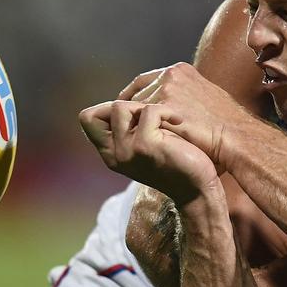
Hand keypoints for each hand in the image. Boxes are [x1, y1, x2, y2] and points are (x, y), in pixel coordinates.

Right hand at [78, 99, 218, 203]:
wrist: (199, 188)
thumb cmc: (179, 162)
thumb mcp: (148, 145)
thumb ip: (131, 129)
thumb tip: (126, 99)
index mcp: (111, 152)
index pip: (87, 118)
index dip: (108, 106)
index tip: (137, 110)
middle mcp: (113, 153)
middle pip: (95, 112)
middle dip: (123, 104)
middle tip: (153, 112)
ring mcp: (127, 150)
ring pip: (120, 106)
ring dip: (145, 105)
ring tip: (166, 117)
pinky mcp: (145, 146)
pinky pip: (148, 111)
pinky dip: (167, 110)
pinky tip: (179, 120)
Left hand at [126, 62, 251, 164]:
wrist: (236, 137)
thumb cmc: (223, 125)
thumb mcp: (204, 98)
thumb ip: (183, 96)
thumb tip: (167, 105)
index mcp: (181, 70)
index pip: (144, 80)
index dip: (132, 96)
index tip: (125, 109)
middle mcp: (172, 74)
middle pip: (138, 93)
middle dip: (131, 111)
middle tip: (124, 128)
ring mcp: (167, 89)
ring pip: (136, 107)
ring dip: (134, 123)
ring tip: (132, 139)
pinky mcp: (164, 106)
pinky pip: (140, 119)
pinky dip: (138, 130)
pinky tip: (139, 142)